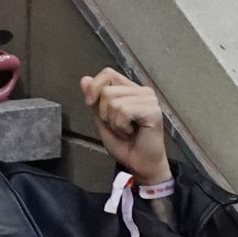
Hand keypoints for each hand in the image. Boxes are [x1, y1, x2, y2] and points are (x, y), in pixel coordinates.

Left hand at [80, 68, 170, 184]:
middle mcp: (141, 90)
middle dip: (104, 113)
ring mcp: (149, 99)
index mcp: (130, 90)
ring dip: (113, 122)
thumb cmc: (124, 143)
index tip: (90, 102)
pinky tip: (131, 132)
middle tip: (118, 126)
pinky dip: (121, 126)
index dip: (94, 87)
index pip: (108, 73)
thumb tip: (84, 79)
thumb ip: (94, 100)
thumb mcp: (102, 119)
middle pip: (107, 90)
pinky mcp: (153, 110)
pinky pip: (124, 111)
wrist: (139, 163)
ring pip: (114, 102)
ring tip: (125, 130)